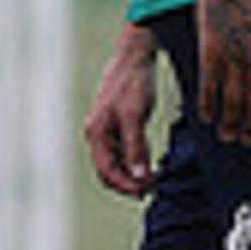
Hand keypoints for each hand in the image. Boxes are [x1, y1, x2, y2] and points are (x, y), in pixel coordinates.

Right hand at [82, 28, 161, 197]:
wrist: (134, 59)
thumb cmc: (132, 84)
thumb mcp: (134, 116)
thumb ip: (135, 147)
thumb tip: (138, 176)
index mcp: (96, 133)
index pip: (106, 171)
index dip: (125, 185)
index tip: (146, 191)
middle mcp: (97, 135)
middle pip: (108, 171)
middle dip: (128, 183)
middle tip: (153, 189)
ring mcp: (106, 132)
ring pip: (116, 164)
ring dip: (132, 175)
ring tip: (154, 180)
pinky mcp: (117, 127)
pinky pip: (123, 153)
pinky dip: (135, 163)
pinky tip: (150, 165)